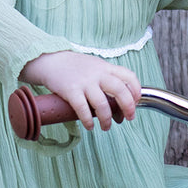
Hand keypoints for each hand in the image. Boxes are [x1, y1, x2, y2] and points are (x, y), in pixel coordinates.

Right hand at [19, 51, 140, 130]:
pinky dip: (88, 121)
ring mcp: (84, 82)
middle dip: (128, 107)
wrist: (51, 61)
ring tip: (106, 127)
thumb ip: (108, 79)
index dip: (136, 91)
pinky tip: (89, 126)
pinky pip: (83, 109)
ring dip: (106, 119)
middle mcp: (98, 74)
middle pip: (120, 90)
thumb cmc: (74, 67)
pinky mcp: (71, 90)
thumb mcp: (95, 66)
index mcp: (106, 68)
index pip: (129, 76)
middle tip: (128, 118)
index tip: (136, 102)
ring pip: (102, 104)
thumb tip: (119, 102)